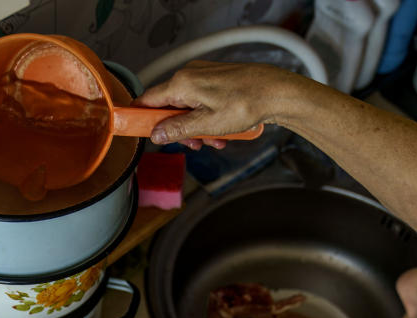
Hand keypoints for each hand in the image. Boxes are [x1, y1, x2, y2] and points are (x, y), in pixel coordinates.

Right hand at [134, 61, 301, 148]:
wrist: (278, 92)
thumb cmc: (247, 103)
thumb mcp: (206, 124)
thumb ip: (177, 130)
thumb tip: (156, 134)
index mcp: (182, 83)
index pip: (148, 100)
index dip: (141, 117)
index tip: (138, 131)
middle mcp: (190, 75)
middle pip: (170, 107)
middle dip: (178, 129)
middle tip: (192, 144)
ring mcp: (204, 76)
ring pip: (188, 107)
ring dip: (196, 128)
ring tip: (213, 141)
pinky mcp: (217, 79)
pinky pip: (203, 102)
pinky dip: (208, 118)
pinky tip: (222, 132)